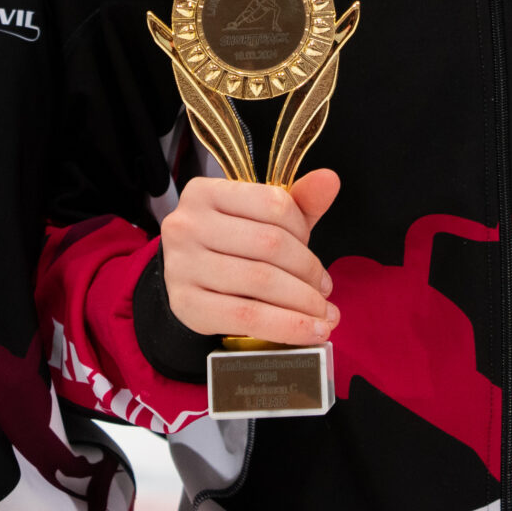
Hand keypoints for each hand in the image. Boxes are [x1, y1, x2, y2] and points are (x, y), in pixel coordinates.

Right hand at [159, 168, 341, 346]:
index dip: (304, 232)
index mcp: (205, 192)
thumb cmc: (231, 246)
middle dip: (308, 271)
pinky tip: (308, 331)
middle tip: (325, 291)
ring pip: (261, 282)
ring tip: (323, 315)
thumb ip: (299, 201)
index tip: (315, 255)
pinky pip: (246, 317)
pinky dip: (286, 326)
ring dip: (303, 302)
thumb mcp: (263, 220)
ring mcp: (182, 265)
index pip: (273, 204)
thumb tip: (329, 179)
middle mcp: (187, 224)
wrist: (191, 283)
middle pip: (270, 244)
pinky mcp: (185, 304)